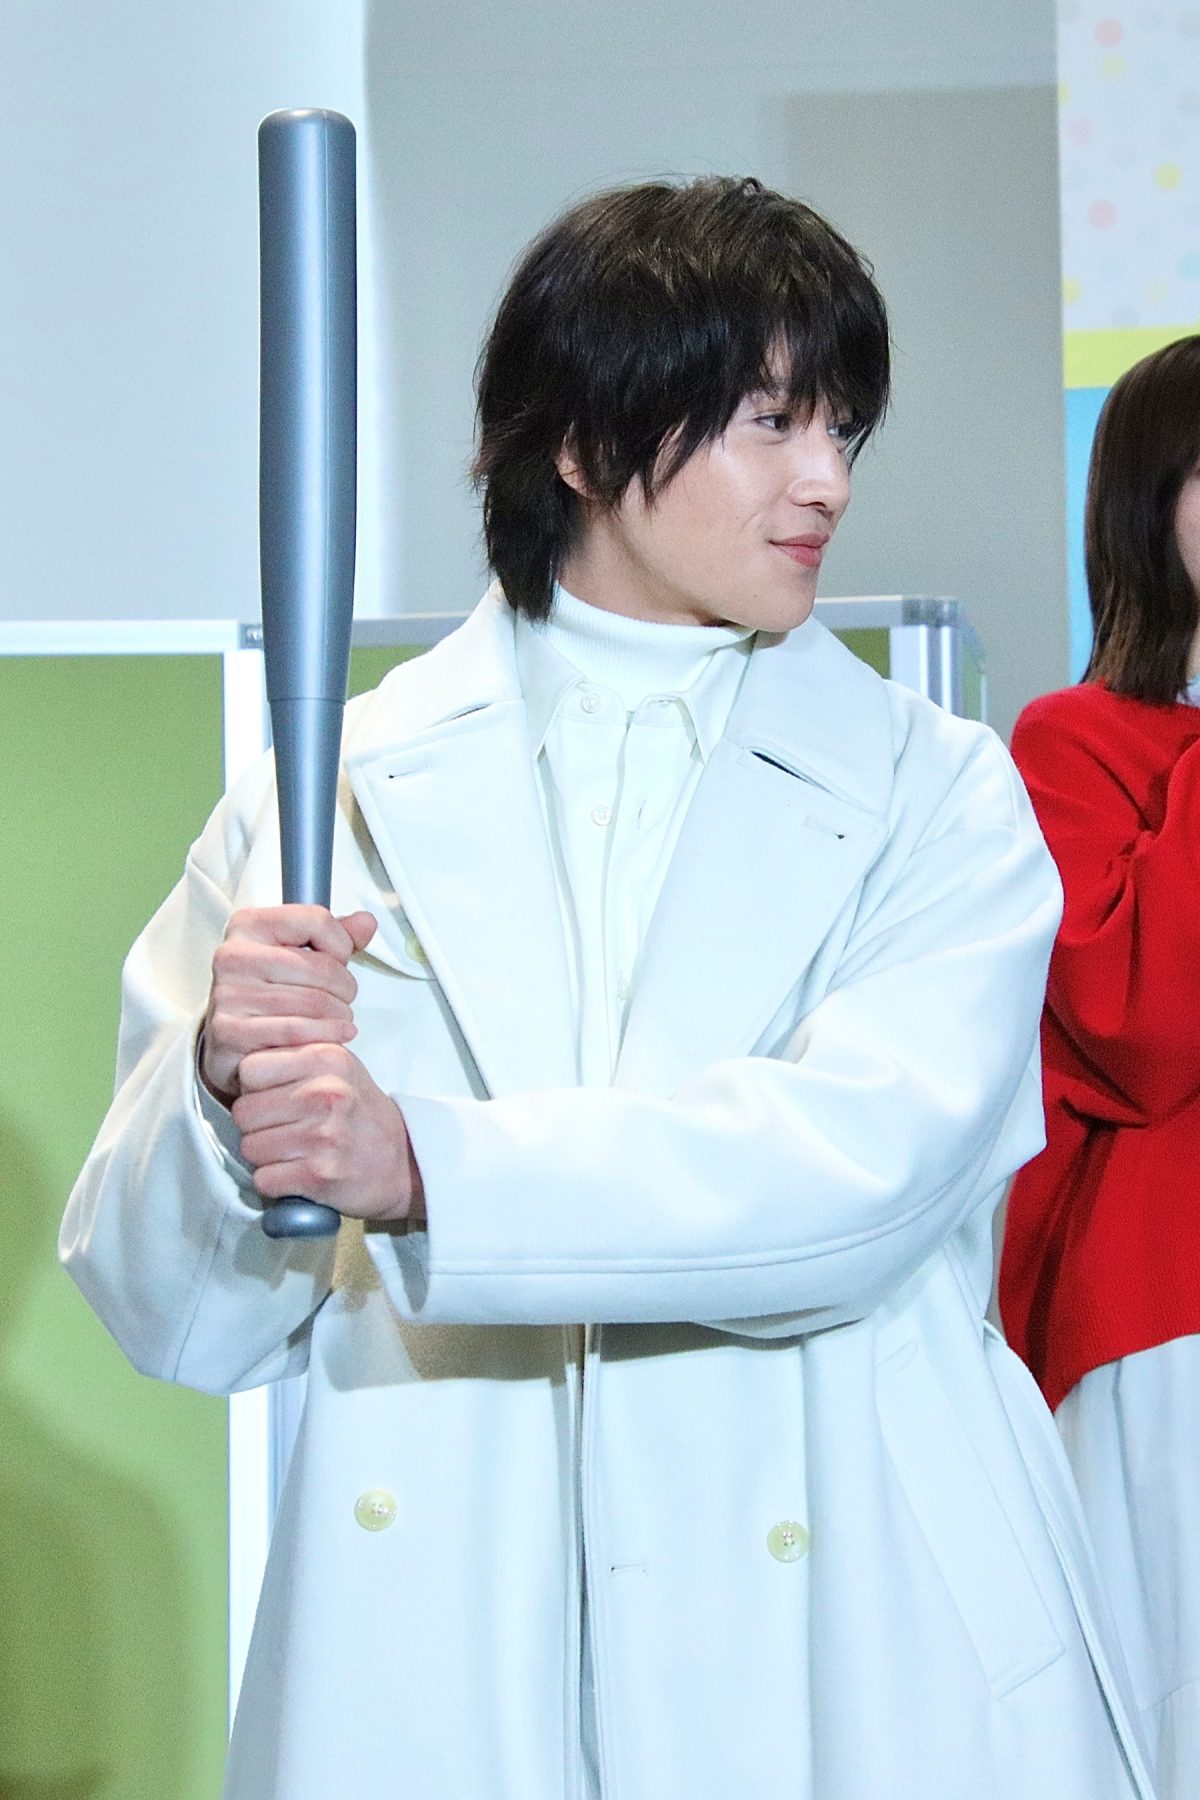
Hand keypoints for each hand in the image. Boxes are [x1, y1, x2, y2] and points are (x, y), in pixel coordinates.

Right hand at [201, 906, 377, 1102]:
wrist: (233, 1041)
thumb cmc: (269, 993)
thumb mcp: (300, 955)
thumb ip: (336, 937)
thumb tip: (366, 922)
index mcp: (248, 925)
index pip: (317, 920)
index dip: (342, 943)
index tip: (339, 960)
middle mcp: (234, 956)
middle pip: (322, 967)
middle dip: (346, 988)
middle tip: (343, 1000)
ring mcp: (229, 994)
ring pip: (314, 1003)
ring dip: (339, 1016)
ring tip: (338, 1019)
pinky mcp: (231, 1031)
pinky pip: (298, 1032)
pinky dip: (326, 1037)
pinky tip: (334, 1038)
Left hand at [232, 1042, 423, 1222]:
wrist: (405, 1160)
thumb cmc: (361, 1114)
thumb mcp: (337, 1067)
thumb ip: (295, 1055)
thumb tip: (242, 1055)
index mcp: (326, 1058)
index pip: (250, 1069)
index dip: (254, 1088)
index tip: (273, 1098)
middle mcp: (325, 1093)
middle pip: (244, 1112)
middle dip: (256, 1126)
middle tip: (285, 1130)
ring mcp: (322, 1135)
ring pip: (250, 1148)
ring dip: (265, 1156)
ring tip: (293, 1152)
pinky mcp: (318, 1175)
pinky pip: (264, 1179)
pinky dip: (275, 1183)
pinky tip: (296, 1173)